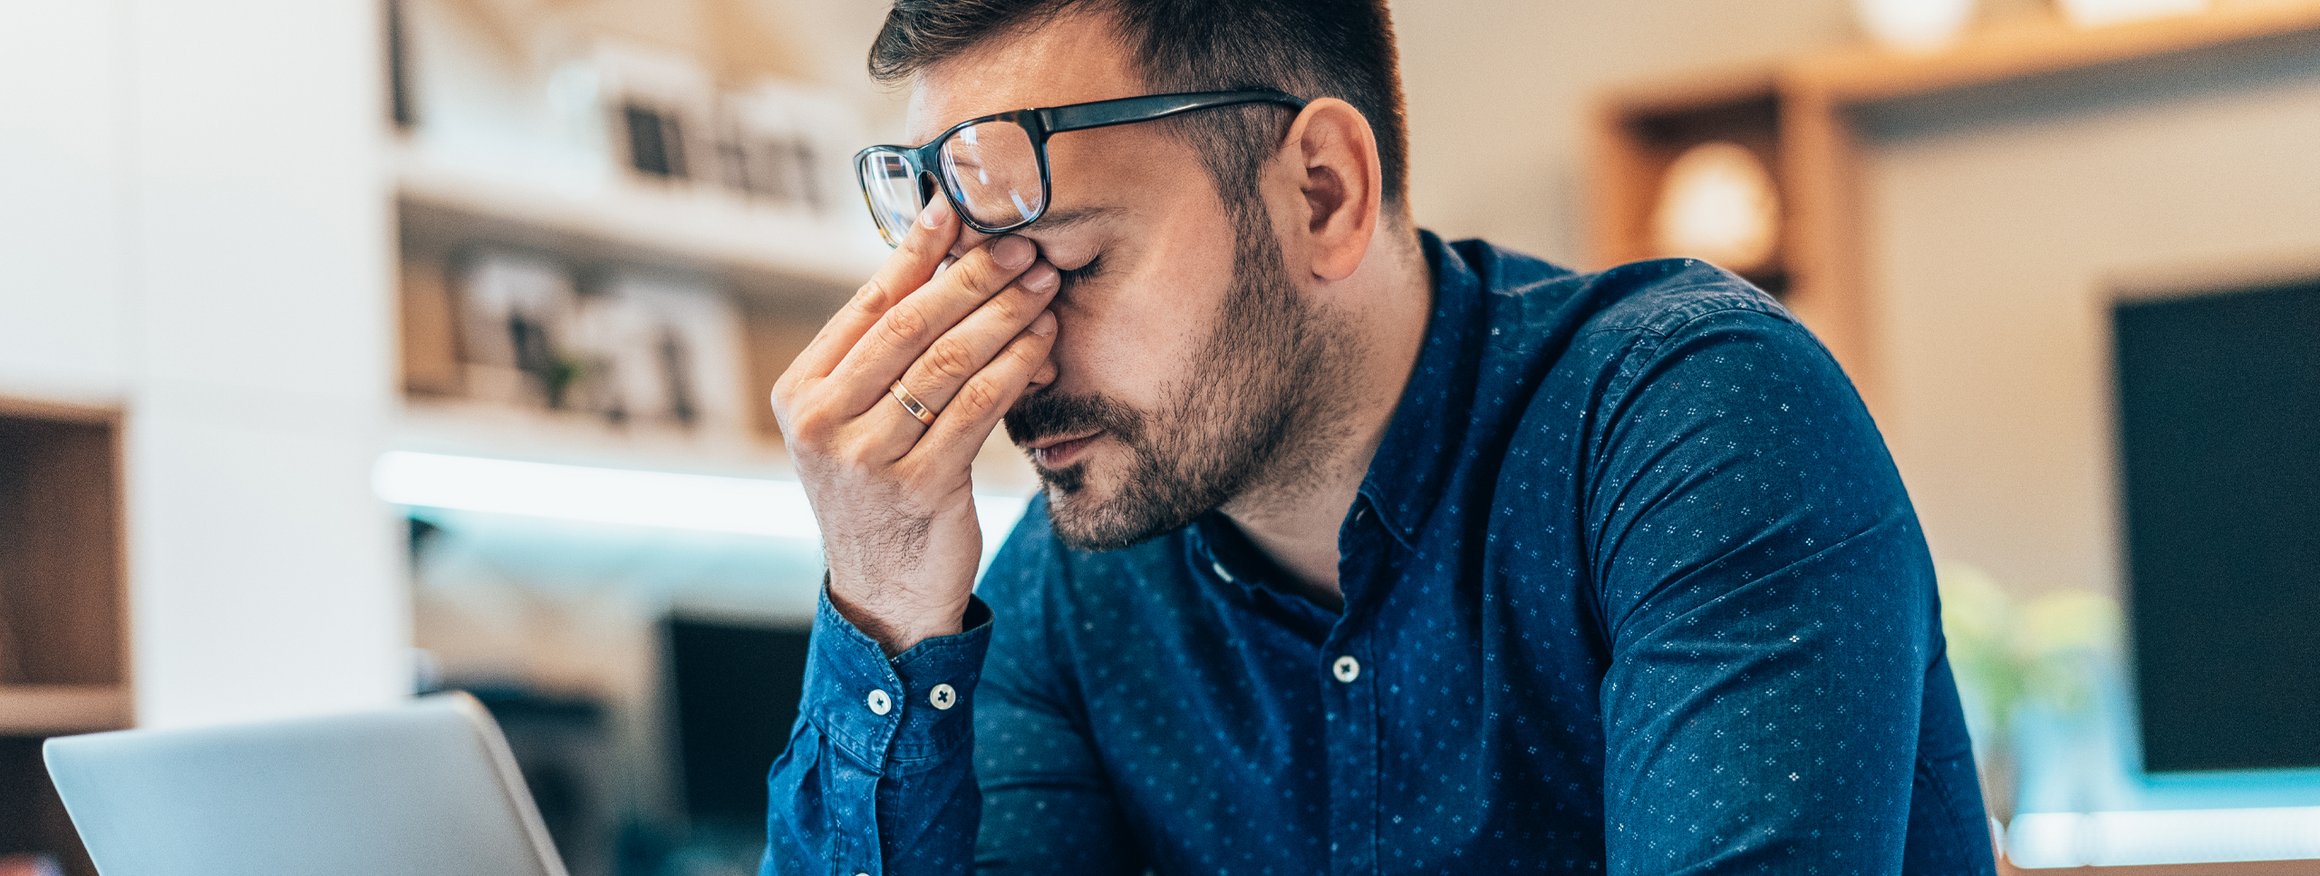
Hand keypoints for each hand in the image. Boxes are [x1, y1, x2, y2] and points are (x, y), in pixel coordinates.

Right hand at [772, 201, 1059, 653]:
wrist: (885, 592)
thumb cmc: (881, 491)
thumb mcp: (859, 421)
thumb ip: (883, 355)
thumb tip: (938, 258)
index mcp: (800, 392)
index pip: (867, 304)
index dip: (916, 250)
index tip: (957, 206)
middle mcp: (821, 421)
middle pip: (909, 326)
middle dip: (972, 276)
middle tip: (1021, 242)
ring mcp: (865, 456)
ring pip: (948, 362)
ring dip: (1004, 315)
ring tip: (1042, 284)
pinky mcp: (917, 486)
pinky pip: (978, 407)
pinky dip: (1015, 367)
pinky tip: (1044, 343)